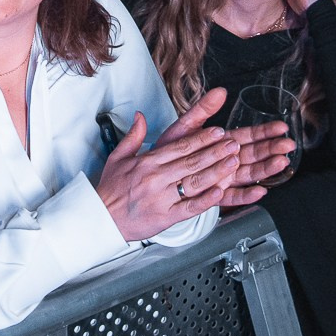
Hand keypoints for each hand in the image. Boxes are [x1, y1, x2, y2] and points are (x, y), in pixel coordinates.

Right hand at [96, 90, 246, 240]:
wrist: (102, 218)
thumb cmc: (111, 189)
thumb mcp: (118, 157)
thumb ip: (133, 136)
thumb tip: (140, 116)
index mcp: (147, 161)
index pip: (180, 146)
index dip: (201, 138)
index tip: (217, 132)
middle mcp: (156, 177)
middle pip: (191, 161)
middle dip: (215, 151)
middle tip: (233, 143)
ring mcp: (162, 197)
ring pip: (194, 182)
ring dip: (216, 171)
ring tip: (233, 162)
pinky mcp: (166, 216)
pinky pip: (190, 207)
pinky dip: (206, 200)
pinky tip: (220, 192)